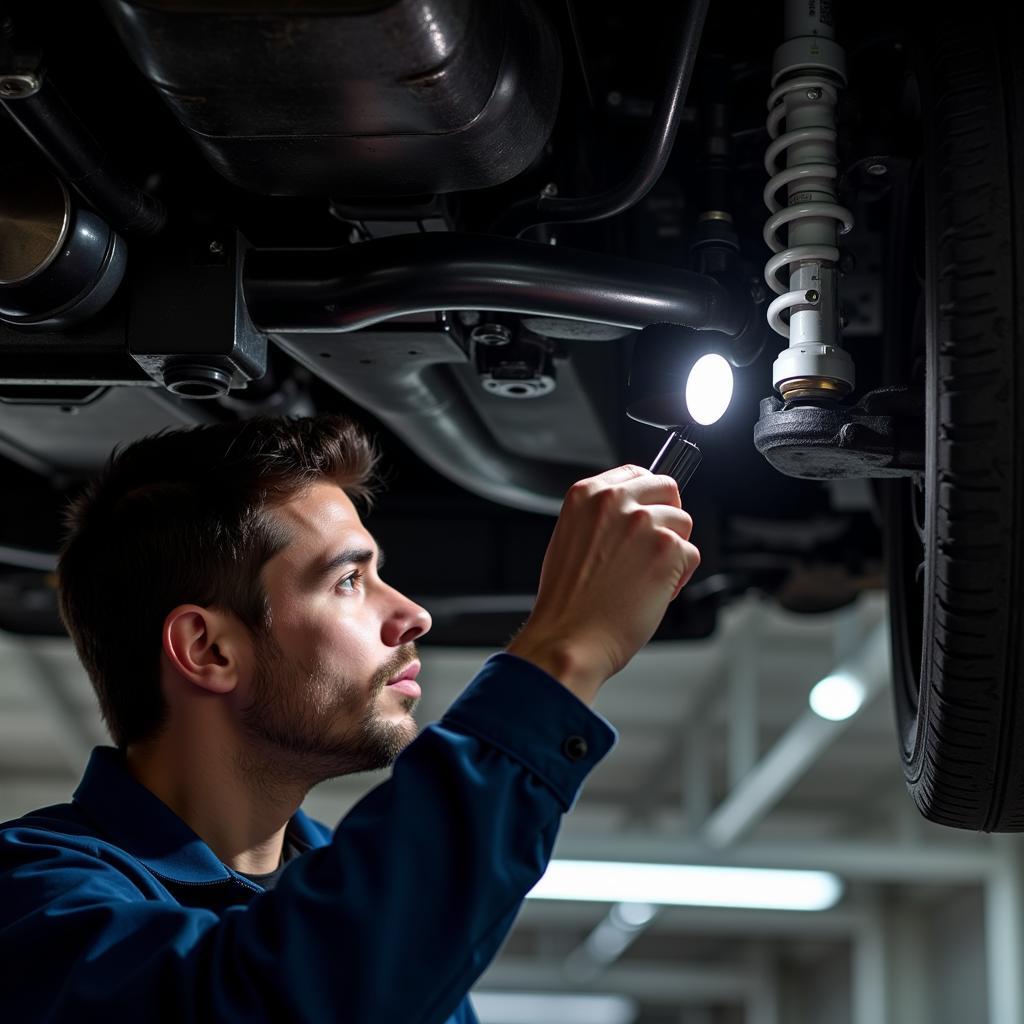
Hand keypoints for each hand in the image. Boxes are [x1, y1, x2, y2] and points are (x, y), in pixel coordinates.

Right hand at [506, 464, 699, 703]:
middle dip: (667, 516)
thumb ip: (601, 518)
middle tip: (655, 547)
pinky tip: (654, 592)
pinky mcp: (667, 549)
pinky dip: (679, 577)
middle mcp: (615, 501)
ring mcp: (643, 523)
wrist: (568, 638)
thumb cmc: (566, 602)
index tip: (652, 508)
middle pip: (667, 489)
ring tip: (647, 576)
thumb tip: (633, 513)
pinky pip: (692, 555)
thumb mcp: (570, 540)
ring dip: (674, 550)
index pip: (636, 473)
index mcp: (586, 495)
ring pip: (683, 523)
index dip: (649, 495)